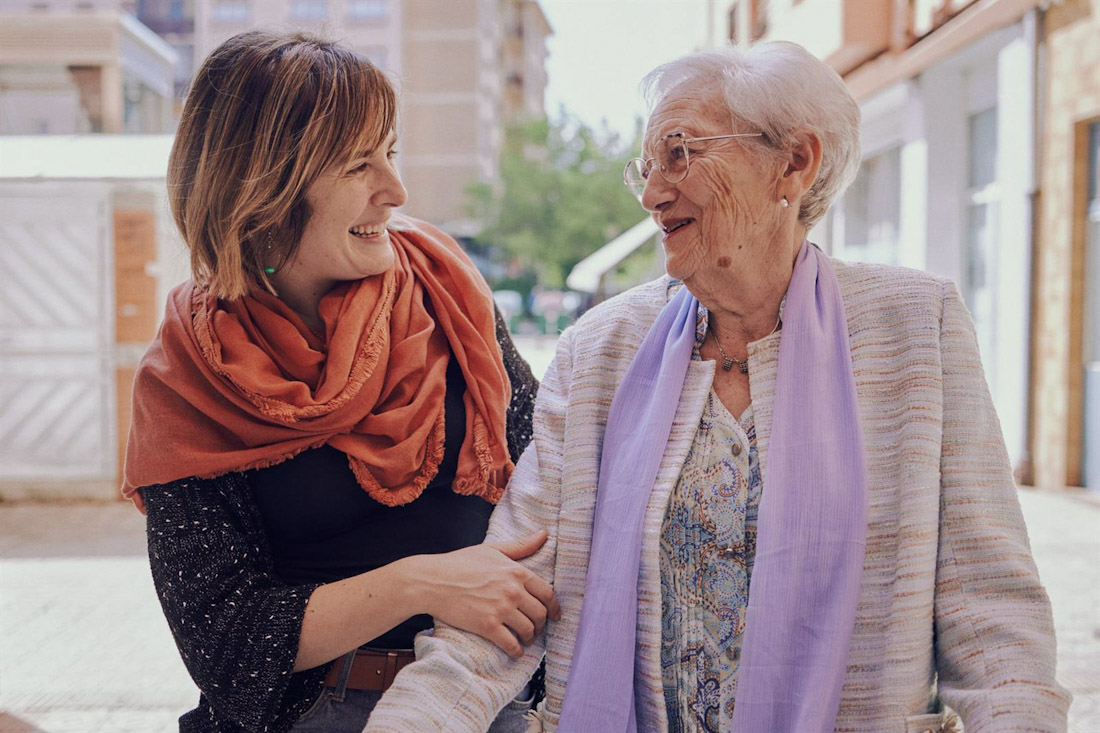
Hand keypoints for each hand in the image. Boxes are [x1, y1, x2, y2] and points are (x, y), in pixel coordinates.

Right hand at [405, 530, 560, 657]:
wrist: (431, 581)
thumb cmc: (460, 563)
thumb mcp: (492, 550)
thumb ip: (520, 546)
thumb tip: (544, 534)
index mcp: (516, 571)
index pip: (547, 593)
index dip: (554, 607)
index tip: (554, 615)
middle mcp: (512, 591)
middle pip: (540, 614)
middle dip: (541, 624)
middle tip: (537, 628)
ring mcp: (500, 609)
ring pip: (528, 630)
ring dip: (530, 638)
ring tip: (525, 639)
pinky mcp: (487, 626)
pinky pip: (511, 644)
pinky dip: (516, 651)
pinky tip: (515, 651)